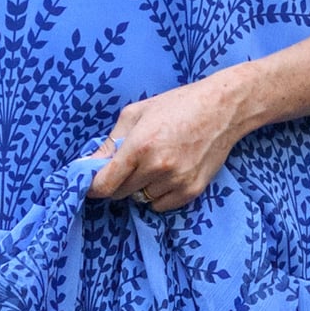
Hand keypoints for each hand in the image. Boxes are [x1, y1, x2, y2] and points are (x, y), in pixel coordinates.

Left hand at [87, 71, 252, 213]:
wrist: (222, 108)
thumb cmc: (177, 105)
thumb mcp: (136, 113)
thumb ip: (109, 142)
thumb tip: (87, 165)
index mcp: (140, 146)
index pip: (105, 184)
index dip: (92, 187)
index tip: (90, 184)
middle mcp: (158, 167)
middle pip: (120, 193)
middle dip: (117, 182)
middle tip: (128, 165)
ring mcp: (177, 181)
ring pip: (141, 199)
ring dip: (140, 187)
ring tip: (154, 163)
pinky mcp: (192, 191)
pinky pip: (161, 205)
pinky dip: (158, 194)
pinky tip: (168, 173)